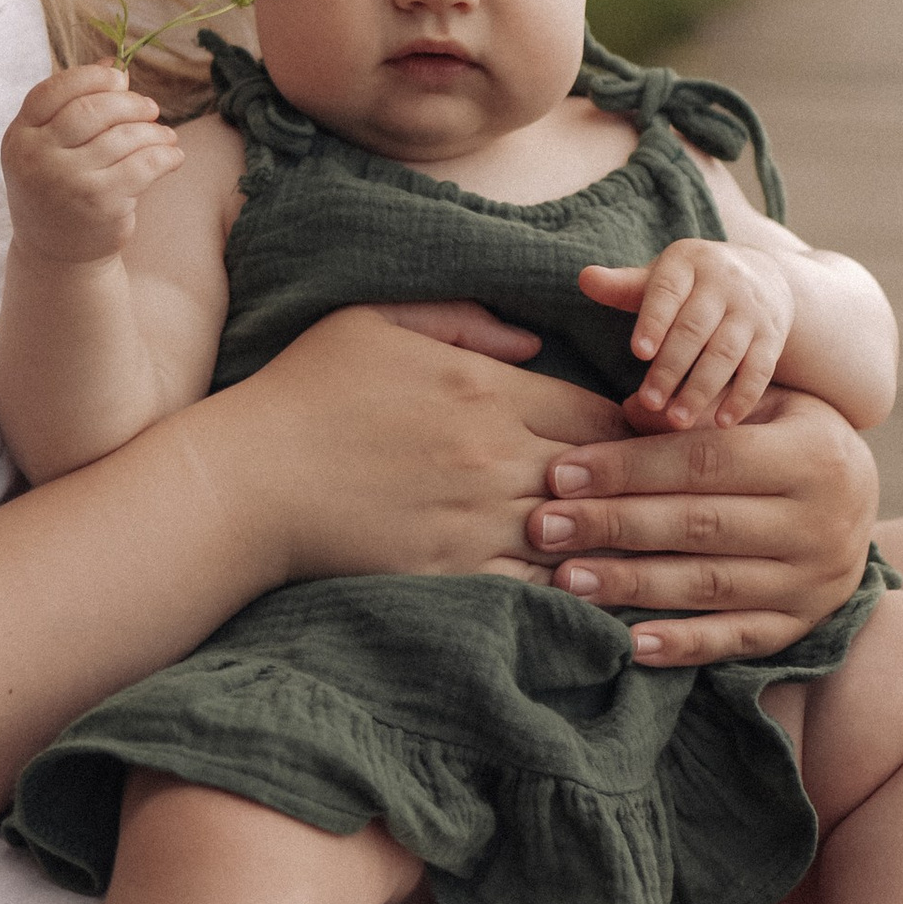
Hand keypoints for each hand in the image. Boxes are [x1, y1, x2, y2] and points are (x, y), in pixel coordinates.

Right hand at [2, 62, 184, 265]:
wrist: (56, 252)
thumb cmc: (57, 186)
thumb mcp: (50, 144)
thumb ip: (74, 103)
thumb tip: (114, 62)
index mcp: (19, 136)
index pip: (53, 91)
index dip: (92, 78)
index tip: (119, 78)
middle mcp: (38, 158)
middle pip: (92, 110)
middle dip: (130, 103)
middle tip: (150, 108)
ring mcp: (68, 181)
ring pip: (124, 136)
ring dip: (153, 131)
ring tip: (165, 135)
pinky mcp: (101, 202)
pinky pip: (144, 164)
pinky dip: (166, 155)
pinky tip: (173, 156)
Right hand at [227, 308, 625, 587]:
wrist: (247, 483)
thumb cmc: (305, 392)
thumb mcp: (375, 322)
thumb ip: (461, 319)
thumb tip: (532, 343)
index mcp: (485, 390)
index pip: (600, 413)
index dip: (628, 427)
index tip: (635, 438)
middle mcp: (494, 457)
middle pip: (604, 476)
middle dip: (630, 484)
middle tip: (655, 494)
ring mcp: (476, 520)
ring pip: (582, 534)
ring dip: (605, 536)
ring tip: (633, 542)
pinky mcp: (452, 572)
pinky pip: (536, 584)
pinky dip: (564, 581)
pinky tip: (580, 581)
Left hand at [519, 388, 877, 664]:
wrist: (863, 497)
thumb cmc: (790, 435)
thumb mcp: (765, 405)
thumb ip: (701, 410)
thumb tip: (626, 413)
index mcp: (814, 456)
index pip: (705, 461)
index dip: (628, 466)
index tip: (561, 472)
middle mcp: (821, 524)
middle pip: (700, 524)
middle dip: (615, 524)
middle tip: (545, 526)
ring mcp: (813, 582)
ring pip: (711, 586)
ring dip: (633, 585)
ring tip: (566, 579)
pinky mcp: (801, 625)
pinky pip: (735, 639)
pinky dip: (682, 645)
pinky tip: (629, 644)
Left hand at [581, 241, 794, 430]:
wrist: (764, 275)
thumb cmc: (692, 284)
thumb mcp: (661, 277)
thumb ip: (623, 287)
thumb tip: (584, 278)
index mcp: (689, 262)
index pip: (668, 291)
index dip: (655, 320)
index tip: (638, 352)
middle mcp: (725, 283)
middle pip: (695, 327)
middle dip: (672, 366)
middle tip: (648, 402)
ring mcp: (752, 311)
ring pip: (726, 352)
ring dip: (702, 388)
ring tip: (677, 420)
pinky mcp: (772, 338)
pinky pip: (760, 370)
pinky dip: (743, 397)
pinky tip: (722, 424)